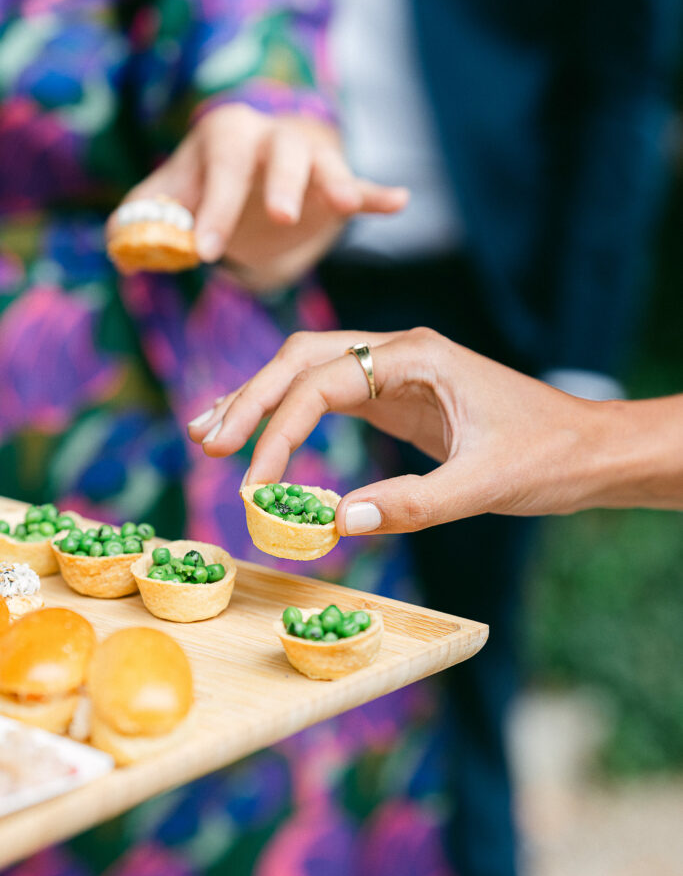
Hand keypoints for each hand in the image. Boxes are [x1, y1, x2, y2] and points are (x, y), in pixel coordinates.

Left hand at [107, 104, 407, 290]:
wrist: (253, 180)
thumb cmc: (207, 189)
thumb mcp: (173, 197)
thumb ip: (144, 217)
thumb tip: (123, 249)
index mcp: (225, 136)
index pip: (220, 168)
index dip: (214, 207)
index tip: (206, 250)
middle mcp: (270, 138)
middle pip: (279, 154)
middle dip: (280, 184)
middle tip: (281, 216)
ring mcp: (310, 158)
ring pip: (324, 163)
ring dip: (333, 182)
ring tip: (345, 203)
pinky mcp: (339, 183)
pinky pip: (362, 185)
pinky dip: (379, 194)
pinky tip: (399, 201)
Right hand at [187, 328, 618, 534]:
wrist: (588, 449)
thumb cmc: (548, 457)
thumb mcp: (486, 485)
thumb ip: (416, 504)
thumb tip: (339, 522)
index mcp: (419, 356)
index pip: (323, 380)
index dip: (279, 429)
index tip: (254, 481)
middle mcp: (401, 352)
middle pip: (303, 359)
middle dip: (251, 398)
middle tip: (207, 441)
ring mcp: (397, 372)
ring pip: (311, 373)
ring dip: (261, 400)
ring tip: (211, 432)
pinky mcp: (398, 398)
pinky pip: (332, 398)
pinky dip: (292, 416)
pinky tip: (263, 436)